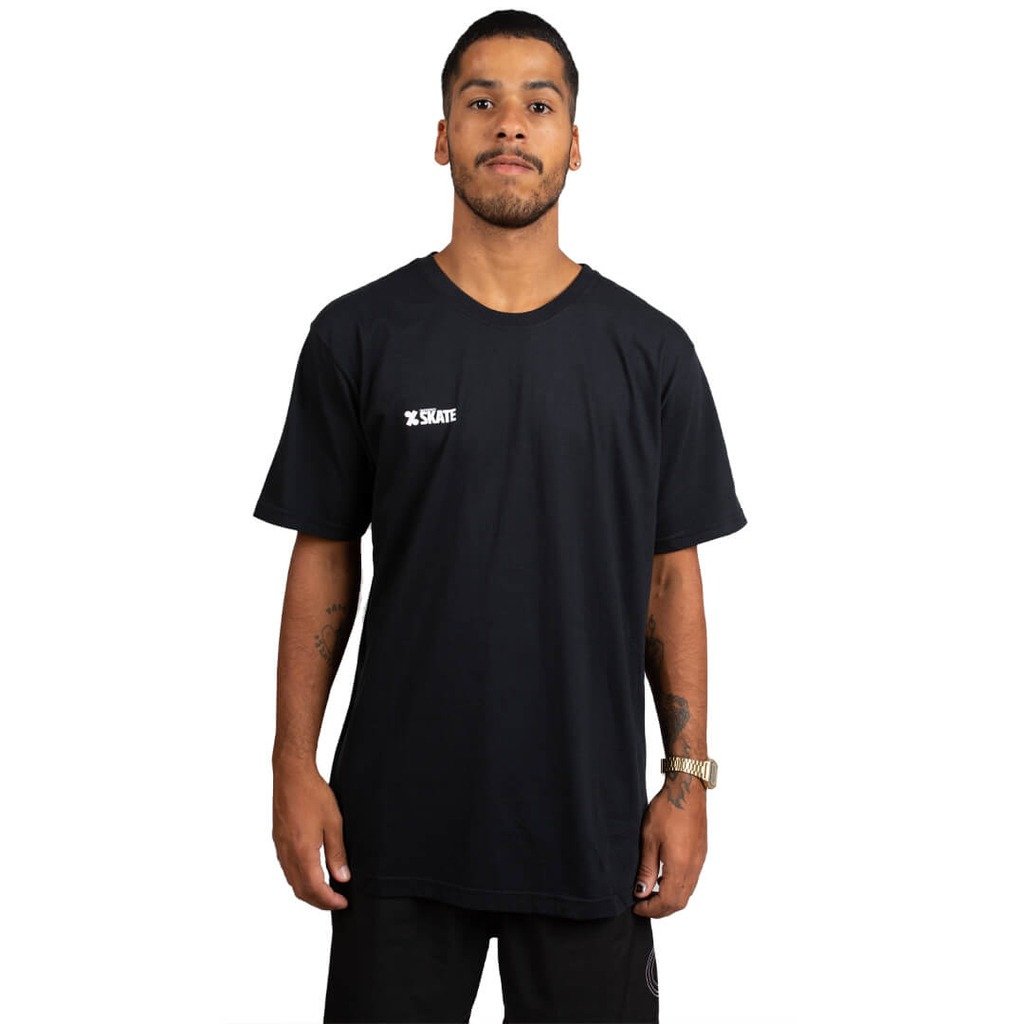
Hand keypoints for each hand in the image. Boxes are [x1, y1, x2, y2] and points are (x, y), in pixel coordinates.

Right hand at [272, 762, 350, 909]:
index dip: (329, 900)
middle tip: (337, 901)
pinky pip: (287, 869)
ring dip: (309, 892)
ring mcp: (280, 847)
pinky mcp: (278, 840)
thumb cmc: (312, 794)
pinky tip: (311, 873)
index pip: (314, 888)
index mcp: (302, 851)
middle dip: (319, 901)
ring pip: (292, 881)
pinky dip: (299, 879)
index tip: (343, 902)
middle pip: (301, 890)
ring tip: (327, 891)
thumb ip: (337, 853)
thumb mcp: (333, 823)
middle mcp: (288, 853)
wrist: (291, 775)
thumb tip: (342, 878)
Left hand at [631, 777, 707, 917]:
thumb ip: (647, 869)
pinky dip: (677, 887)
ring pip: (687, 893)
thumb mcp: (649, 840)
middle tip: (642, 905)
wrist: (686, 790)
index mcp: (680, 866)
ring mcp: (699, 861)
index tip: (636, 907)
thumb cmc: (667, 810)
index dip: (651, 909)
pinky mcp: (700, 854)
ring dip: (669, 899)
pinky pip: (691, 880)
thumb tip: (641, 892)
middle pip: (680, 902)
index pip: (668, 901)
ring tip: (650, 893)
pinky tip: (663, 878)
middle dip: (660, 909)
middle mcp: (693, 867)